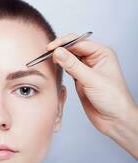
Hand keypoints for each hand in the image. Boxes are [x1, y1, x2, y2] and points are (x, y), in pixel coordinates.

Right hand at [47, 33, 137, 158]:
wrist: (114, 119)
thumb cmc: (113, 99)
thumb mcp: (91, 80)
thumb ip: (73, 65)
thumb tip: (58, 52)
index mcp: (102, 53)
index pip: (79, 42)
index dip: (64, 44)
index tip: (50, 48)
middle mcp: (94, 59)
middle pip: (73, 47)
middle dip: (60, 49)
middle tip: (47, 53)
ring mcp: (86, 69)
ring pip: (69, 57)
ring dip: (59, 57)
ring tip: (47, 59)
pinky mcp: (79, 79)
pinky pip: (67, 68)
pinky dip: (60, 67)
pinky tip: (54, 67)